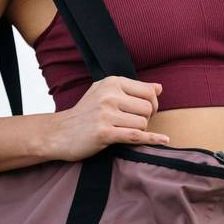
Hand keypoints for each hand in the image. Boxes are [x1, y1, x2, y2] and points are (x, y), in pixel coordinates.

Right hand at [48, 76, 170, 161]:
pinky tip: (164, 140)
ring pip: (142, 124)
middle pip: (148, 108)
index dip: (153, 103)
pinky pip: (135, 136)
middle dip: (146, 119)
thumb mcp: (105, 92)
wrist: (59, 132)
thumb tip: (159, 88)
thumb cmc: (85, 113)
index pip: (148, 91)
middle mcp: (109, 95)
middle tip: (134, 124)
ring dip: (138, 131)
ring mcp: (106, 114)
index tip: (147, 112)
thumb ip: (133, 89)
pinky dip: (152, 139)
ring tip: (123, 131)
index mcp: (112, 82)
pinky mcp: (104, 133)